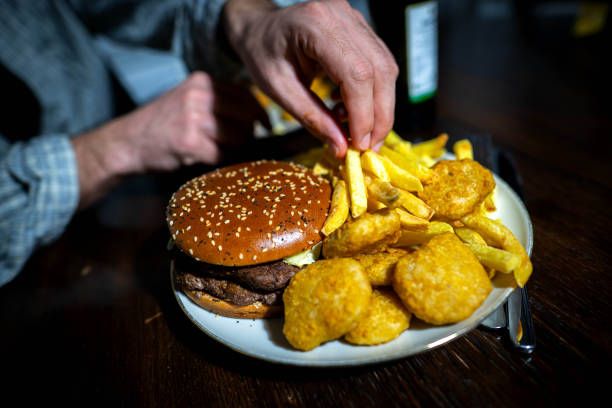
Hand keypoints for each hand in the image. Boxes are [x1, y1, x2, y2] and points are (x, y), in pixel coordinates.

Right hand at [72, 71, 266, 207]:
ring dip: (232, 149)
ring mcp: (193, 119)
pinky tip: (204, 157)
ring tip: (214, 149)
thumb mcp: (188, 99)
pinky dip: (219, 160)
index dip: (259, 112)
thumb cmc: (162, 124)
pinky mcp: (189, 143)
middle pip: (246, 116)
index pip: (245, 94)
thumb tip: (256, 113)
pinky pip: (222, 155)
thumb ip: (217, 101)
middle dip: (248, 133)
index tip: (265, 125)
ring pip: (238, 137)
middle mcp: (198, 96)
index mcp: (201, 82)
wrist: (126, 142)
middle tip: (238, 143)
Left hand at [223, 0, 397, 156]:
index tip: (359, 145)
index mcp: (315, 26)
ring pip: (387, 68)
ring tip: (357, 130)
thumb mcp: (279, 90)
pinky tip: (350, 106)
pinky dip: (373, 93)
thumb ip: (312, 117)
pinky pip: (380, 64)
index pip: (356, 73)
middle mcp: (341, 16)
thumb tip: (341, 147)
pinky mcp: (361, 28)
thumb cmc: (262, 53)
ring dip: (380, 107)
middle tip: (368, 147)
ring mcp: (354, 19)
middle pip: (381, 70)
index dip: (364, 114)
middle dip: (379, 115)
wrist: (260, 27)